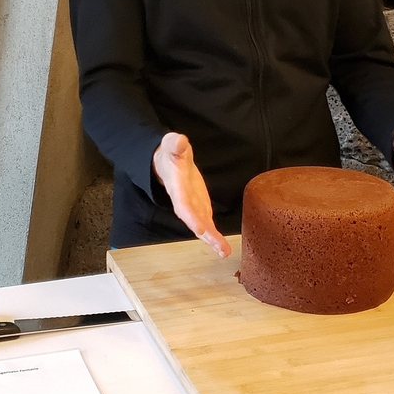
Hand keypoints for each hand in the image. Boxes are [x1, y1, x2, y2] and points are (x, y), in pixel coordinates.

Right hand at [152, 132, 230, 257]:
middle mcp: (184, 201)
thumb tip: (179, 141)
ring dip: (212, 240)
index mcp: (178, 187)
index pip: (184, 204)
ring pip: (202, 226)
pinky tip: (223, 248)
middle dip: (206, 234)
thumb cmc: (171, 153)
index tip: (201, 228)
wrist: (168, 162)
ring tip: (224, 252)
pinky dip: (214, 236)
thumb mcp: (171, 144)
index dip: (192, 216)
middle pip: (194, 220)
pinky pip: (207, 224)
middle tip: (219, 247)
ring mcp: (193, 207)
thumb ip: (174, 144)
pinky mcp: (200, 208)